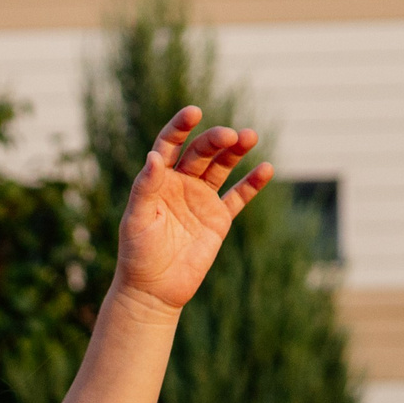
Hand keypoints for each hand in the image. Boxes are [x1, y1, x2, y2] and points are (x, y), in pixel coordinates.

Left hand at [111, 107, 270, 313]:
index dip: (180, 127)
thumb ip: (146, 187)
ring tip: (250, 136)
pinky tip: (265, 168)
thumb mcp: (137, 218)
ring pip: (222, 168)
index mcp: (158, 179)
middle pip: (201, 153)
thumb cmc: (137, 254)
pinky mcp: (219, 219)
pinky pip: (238, 196)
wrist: (153, 290)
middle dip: (216, 141)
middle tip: (231, 135)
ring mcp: (201, 200)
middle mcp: (181, 184)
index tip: (193, 112)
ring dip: (236, 152)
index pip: (170, 144)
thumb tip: (154, 156)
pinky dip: (252, 183)